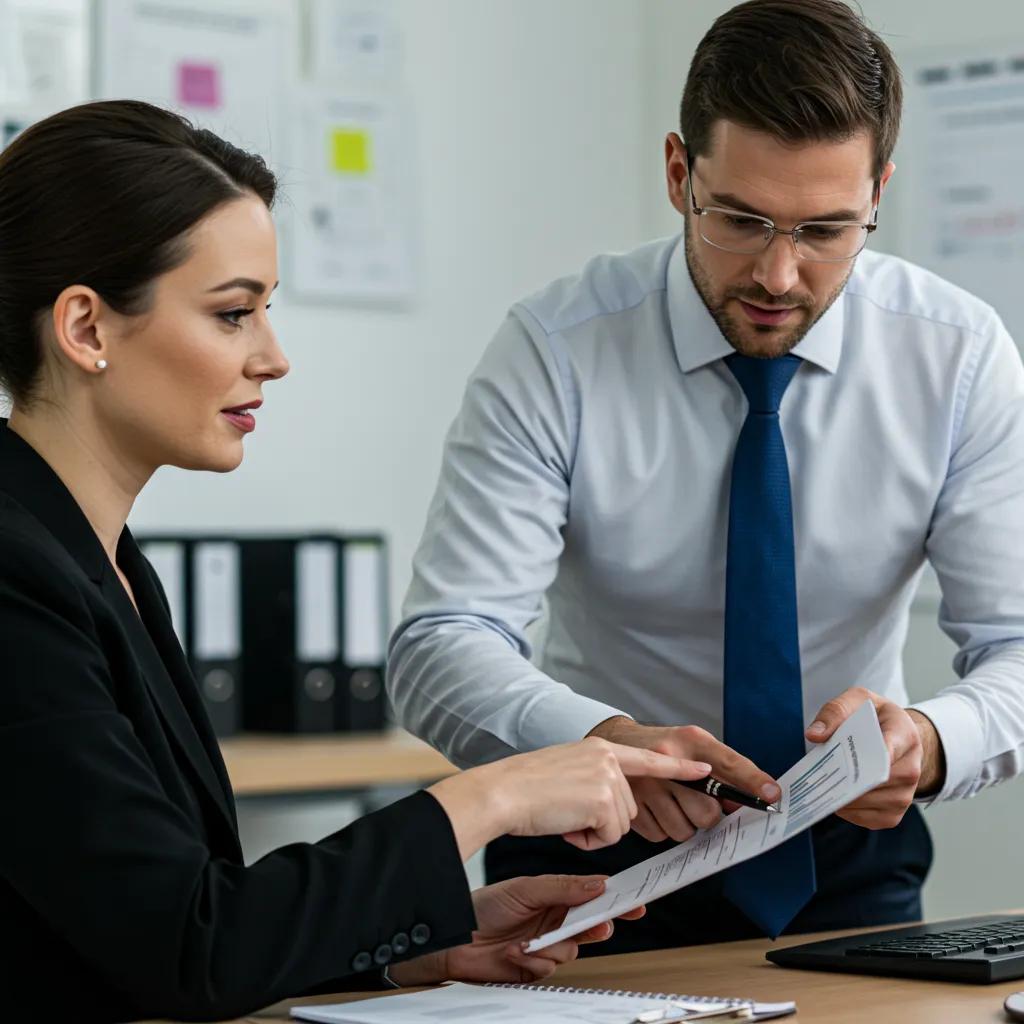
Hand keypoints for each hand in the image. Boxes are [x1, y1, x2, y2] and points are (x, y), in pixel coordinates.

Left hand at [389, 875, 642, 985]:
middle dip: (595, 927)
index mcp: (555, 897)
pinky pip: (550, 968)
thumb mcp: (526, 889)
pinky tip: (516, 953)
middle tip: (600, 925)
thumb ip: (563, 888)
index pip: (592, 898)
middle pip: (589, 927)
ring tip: (529, 940)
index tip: (636, 901)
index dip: (615, 901)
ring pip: (571, 950)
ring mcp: (546, 946)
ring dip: (553, 946)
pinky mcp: (535, 968)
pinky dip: (534, 961)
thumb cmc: (485, 907)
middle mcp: (554, 922)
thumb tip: (598, 884)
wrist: (456, 939)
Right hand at [428, 737, 711, 857]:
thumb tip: (612, 808)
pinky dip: (589, 841)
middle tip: (569, 813)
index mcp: (600, 747)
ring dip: (595, 832)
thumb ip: (596, 779)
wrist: (504, 791)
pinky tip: (566, 825)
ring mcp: (609, 778)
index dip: (679, 767)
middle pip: (630, 807)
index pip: (648, 758)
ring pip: (622, 824)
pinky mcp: (605, 801)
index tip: (705, 771)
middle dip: (603, 821)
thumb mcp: (568, 769)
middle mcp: (609, 758)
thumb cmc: (526, 787)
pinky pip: (610, 837)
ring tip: (564, 816)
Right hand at [587, 718, 780, 843]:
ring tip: (674, 803)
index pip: (729, 763)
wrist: (617, 741)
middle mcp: (668, 760)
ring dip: (685, 824)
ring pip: (684, 830)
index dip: (753, 781)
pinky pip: (661, 836)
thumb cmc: (664, 746)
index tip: (772, 795)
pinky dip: (664, 829)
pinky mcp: (632, 804)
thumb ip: (722, 769)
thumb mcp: (694, 745)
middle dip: (708, 816)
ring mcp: (648, 784)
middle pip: (707, 812)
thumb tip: (746, 802)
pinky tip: (658, 809)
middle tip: (698, 803)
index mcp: (691, 740)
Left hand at [806, 686, 944, 827]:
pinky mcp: (895, 813)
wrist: (898, 736)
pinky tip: (835, 799)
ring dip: (845, 798)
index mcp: (904, 735)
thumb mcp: (857, 700)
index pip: (889, 750)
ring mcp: (906, 794)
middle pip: (877, 782)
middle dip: (847, 780)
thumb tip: (814, 735)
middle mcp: (912, 767)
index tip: (849, 764)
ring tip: (823, 787)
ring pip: (872, 803)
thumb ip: (835, 711)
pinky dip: (849, 812)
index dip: (870, 759)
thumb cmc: (876, 717)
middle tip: (820, 777)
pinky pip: (869, 819)